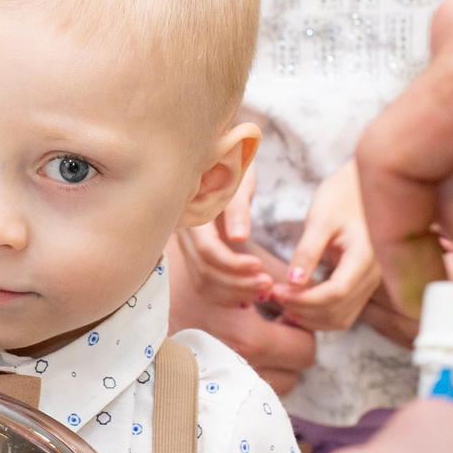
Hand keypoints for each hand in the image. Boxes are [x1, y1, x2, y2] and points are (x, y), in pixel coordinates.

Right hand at [167, 230, 314, 395]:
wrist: (125, 301)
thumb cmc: (179, 271)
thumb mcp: (230, 264)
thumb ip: (275, 276)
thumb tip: (303, 287)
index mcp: (248, 340)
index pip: (305, 350)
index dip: (301, 327)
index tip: (286, 312)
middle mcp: (236, 368)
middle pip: (294, 375)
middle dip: (290, 348)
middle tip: (274, 324)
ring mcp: (218, 383)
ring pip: (271, 387)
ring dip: (271, 364)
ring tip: (252, 335)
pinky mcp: (201, 389)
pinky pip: (243, 390)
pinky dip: (248, 372)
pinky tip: (232, 346)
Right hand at [172, 157, 268, 308]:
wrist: (216, 154)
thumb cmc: (230, 161)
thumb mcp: (237, 178)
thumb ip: (236, 207)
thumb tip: (238, 237)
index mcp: (192, 214)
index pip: (208, 251)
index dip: (234, 265)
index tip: (260, 267)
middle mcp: (184, 234)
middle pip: (205, 272)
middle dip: (238, 284)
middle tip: (268, 285)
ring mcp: (186, 245)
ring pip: (204, 282)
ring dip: (234, 293)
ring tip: (263, 291)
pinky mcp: (194, 252)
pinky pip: (204, 282)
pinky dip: (225, 294)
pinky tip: (246, 298)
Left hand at [267, 160, 378, 332]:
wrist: (363, 187)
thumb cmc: (342, 196)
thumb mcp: (321, 218)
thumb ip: (307, 250)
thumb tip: (293, 282)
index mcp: (365, 256)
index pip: (336, 293)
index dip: (304, 299)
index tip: (276, 291)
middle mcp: (373, 275)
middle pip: (338, 311)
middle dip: (303, 310)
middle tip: (273, 296)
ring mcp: (370, 283)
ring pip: (341, 318)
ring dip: (310, 318)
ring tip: (282, 302)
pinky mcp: (361, 285)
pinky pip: (342, 312)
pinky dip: (319, 315)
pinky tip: (296, 305)